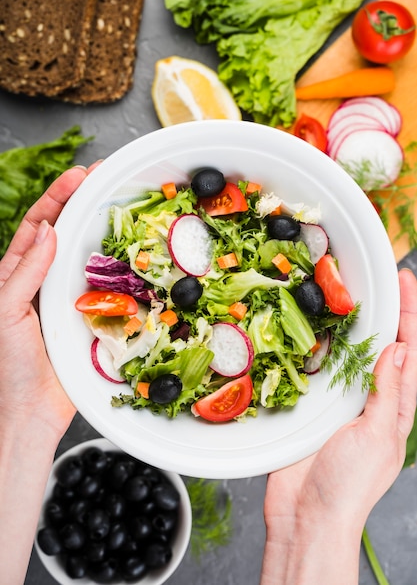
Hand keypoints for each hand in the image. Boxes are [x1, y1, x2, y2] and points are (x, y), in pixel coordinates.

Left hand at [0, 163, 97, 438]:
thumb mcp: (6, 312)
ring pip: (86, 256)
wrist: (31, 411)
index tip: (78, 176)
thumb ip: (26, 272)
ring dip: (101, 231)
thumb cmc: (9, 367)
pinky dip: (116, 268)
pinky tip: (128, 255)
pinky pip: (105, 286)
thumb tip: (49, 230)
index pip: (36, 225)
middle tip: (104, 180)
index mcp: (14, 275)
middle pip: (64, 233)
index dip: (56, 197)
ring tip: (119, 208)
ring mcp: (67, 297)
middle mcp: (42, 281)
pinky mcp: (89, 316)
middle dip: (82, 203)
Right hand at [261, 268, 416, 584]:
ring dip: (357, 325)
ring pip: (353, 354)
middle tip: (386, 278)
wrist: (305, 515)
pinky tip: (319, 330)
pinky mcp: (315, 406)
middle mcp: (373, 400)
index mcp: (397, 408)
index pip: (411, 352)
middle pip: (385, 346)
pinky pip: (322, 369)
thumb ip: (387, 393)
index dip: (411, 315)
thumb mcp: (376, 435)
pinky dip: (324, 347)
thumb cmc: (348, 486)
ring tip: (355, 294)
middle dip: (390, 312)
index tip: (406, 283)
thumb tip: (400, 350)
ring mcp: (343, 402)